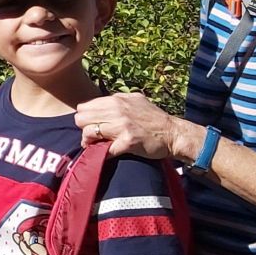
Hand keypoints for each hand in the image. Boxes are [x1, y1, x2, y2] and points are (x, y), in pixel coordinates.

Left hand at [74, 93, 195, 160]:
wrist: (174, 134)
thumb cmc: (155, 119)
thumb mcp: (135, 100)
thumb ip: (117, 100)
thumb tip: (99, 104)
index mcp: (117, 100)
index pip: (83, 107)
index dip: (85, 118)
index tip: (92, 125)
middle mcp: (117, 110)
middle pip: (81, 119)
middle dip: (84, 129)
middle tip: (92, 137)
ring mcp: (122, 126)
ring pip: (88, 133)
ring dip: (89, 142)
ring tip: (96, 146)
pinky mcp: (127, 142)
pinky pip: (104, 149)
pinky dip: (101, 154)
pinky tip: (105, 154)